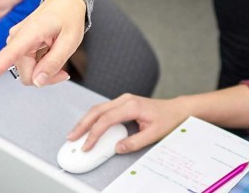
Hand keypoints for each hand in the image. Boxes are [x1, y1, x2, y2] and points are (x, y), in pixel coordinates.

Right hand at [0, 0, 86, 86]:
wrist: (65, 1)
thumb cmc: (69, 17)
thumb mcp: (70, 41)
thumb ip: (54, 63)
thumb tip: (37, 82)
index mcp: (29, 33)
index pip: (8, 55)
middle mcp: (16, 37)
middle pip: (26, 75)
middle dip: (44, 78)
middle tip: (64, 72)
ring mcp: (15, 41)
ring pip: (27, 72)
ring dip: (43, 71)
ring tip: (57, 56)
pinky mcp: (17, 45)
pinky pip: (27, 66)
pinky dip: (41, 66)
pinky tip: (50, 54)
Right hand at [67, 93, 192, 154]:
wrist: (176, 110)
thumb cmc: (167, 119)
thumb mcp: (153, 134)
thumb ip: (134, 142)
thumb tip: (117, 148)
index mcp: (131, 106)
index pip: (106, 120)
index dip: (93, 134)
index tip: (86, 146)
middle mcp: (124, 100)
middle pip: (96, 111)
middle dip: (82, 125)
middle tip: (71, 138)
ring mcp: (123, 100)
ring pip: (98, 109)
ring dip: (85, 121)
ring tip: (75, 134)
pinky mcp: (122, 103)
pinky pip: (103, 110)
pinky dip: (93, 119)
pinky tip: (87, 128)